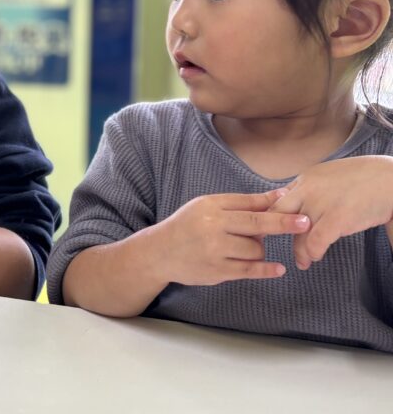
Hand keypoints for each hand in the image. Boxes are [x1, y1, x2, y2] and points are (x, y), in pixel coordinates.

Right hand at [152, 189, 309, 285]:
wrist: (160, 252)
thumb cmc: (187, 225)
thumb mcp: (208, 206)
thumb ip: (243, 202)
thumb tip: (278, 194)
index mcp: (211, 208)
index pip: (249, 207)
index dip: (277, 209)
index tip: (301, 209)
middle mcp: (212, 228)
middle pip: (256, 226)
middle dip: (283, 224)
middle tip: (306, 223)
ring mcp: (215, 252)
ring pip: (254, 250)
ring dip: (259, 249)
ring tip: (245, 245)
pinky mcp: (217, 272)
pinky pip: (249, 270)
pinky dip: (266, 270)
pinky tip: (278, 269)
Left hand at [269, 155, 392, 269]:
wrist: (390, 179)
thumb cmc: (361, 179)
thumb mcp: (326, 177)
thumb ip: (307, 190)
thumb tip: (288, 201)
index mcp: (304, 180)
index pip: (275, 200)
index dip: (267, 218)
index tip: (264, 232)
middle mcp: (307, 189)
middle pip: (276, 214)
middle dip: (269, 232)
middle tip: (268, 249)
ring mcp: (321, 203)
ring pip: (296, 232)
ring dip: (298, 250)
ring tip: (302, 261)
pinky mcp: (338, 217)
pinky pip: (316, 240)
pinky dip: (313, 252)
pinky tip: (315, 257)